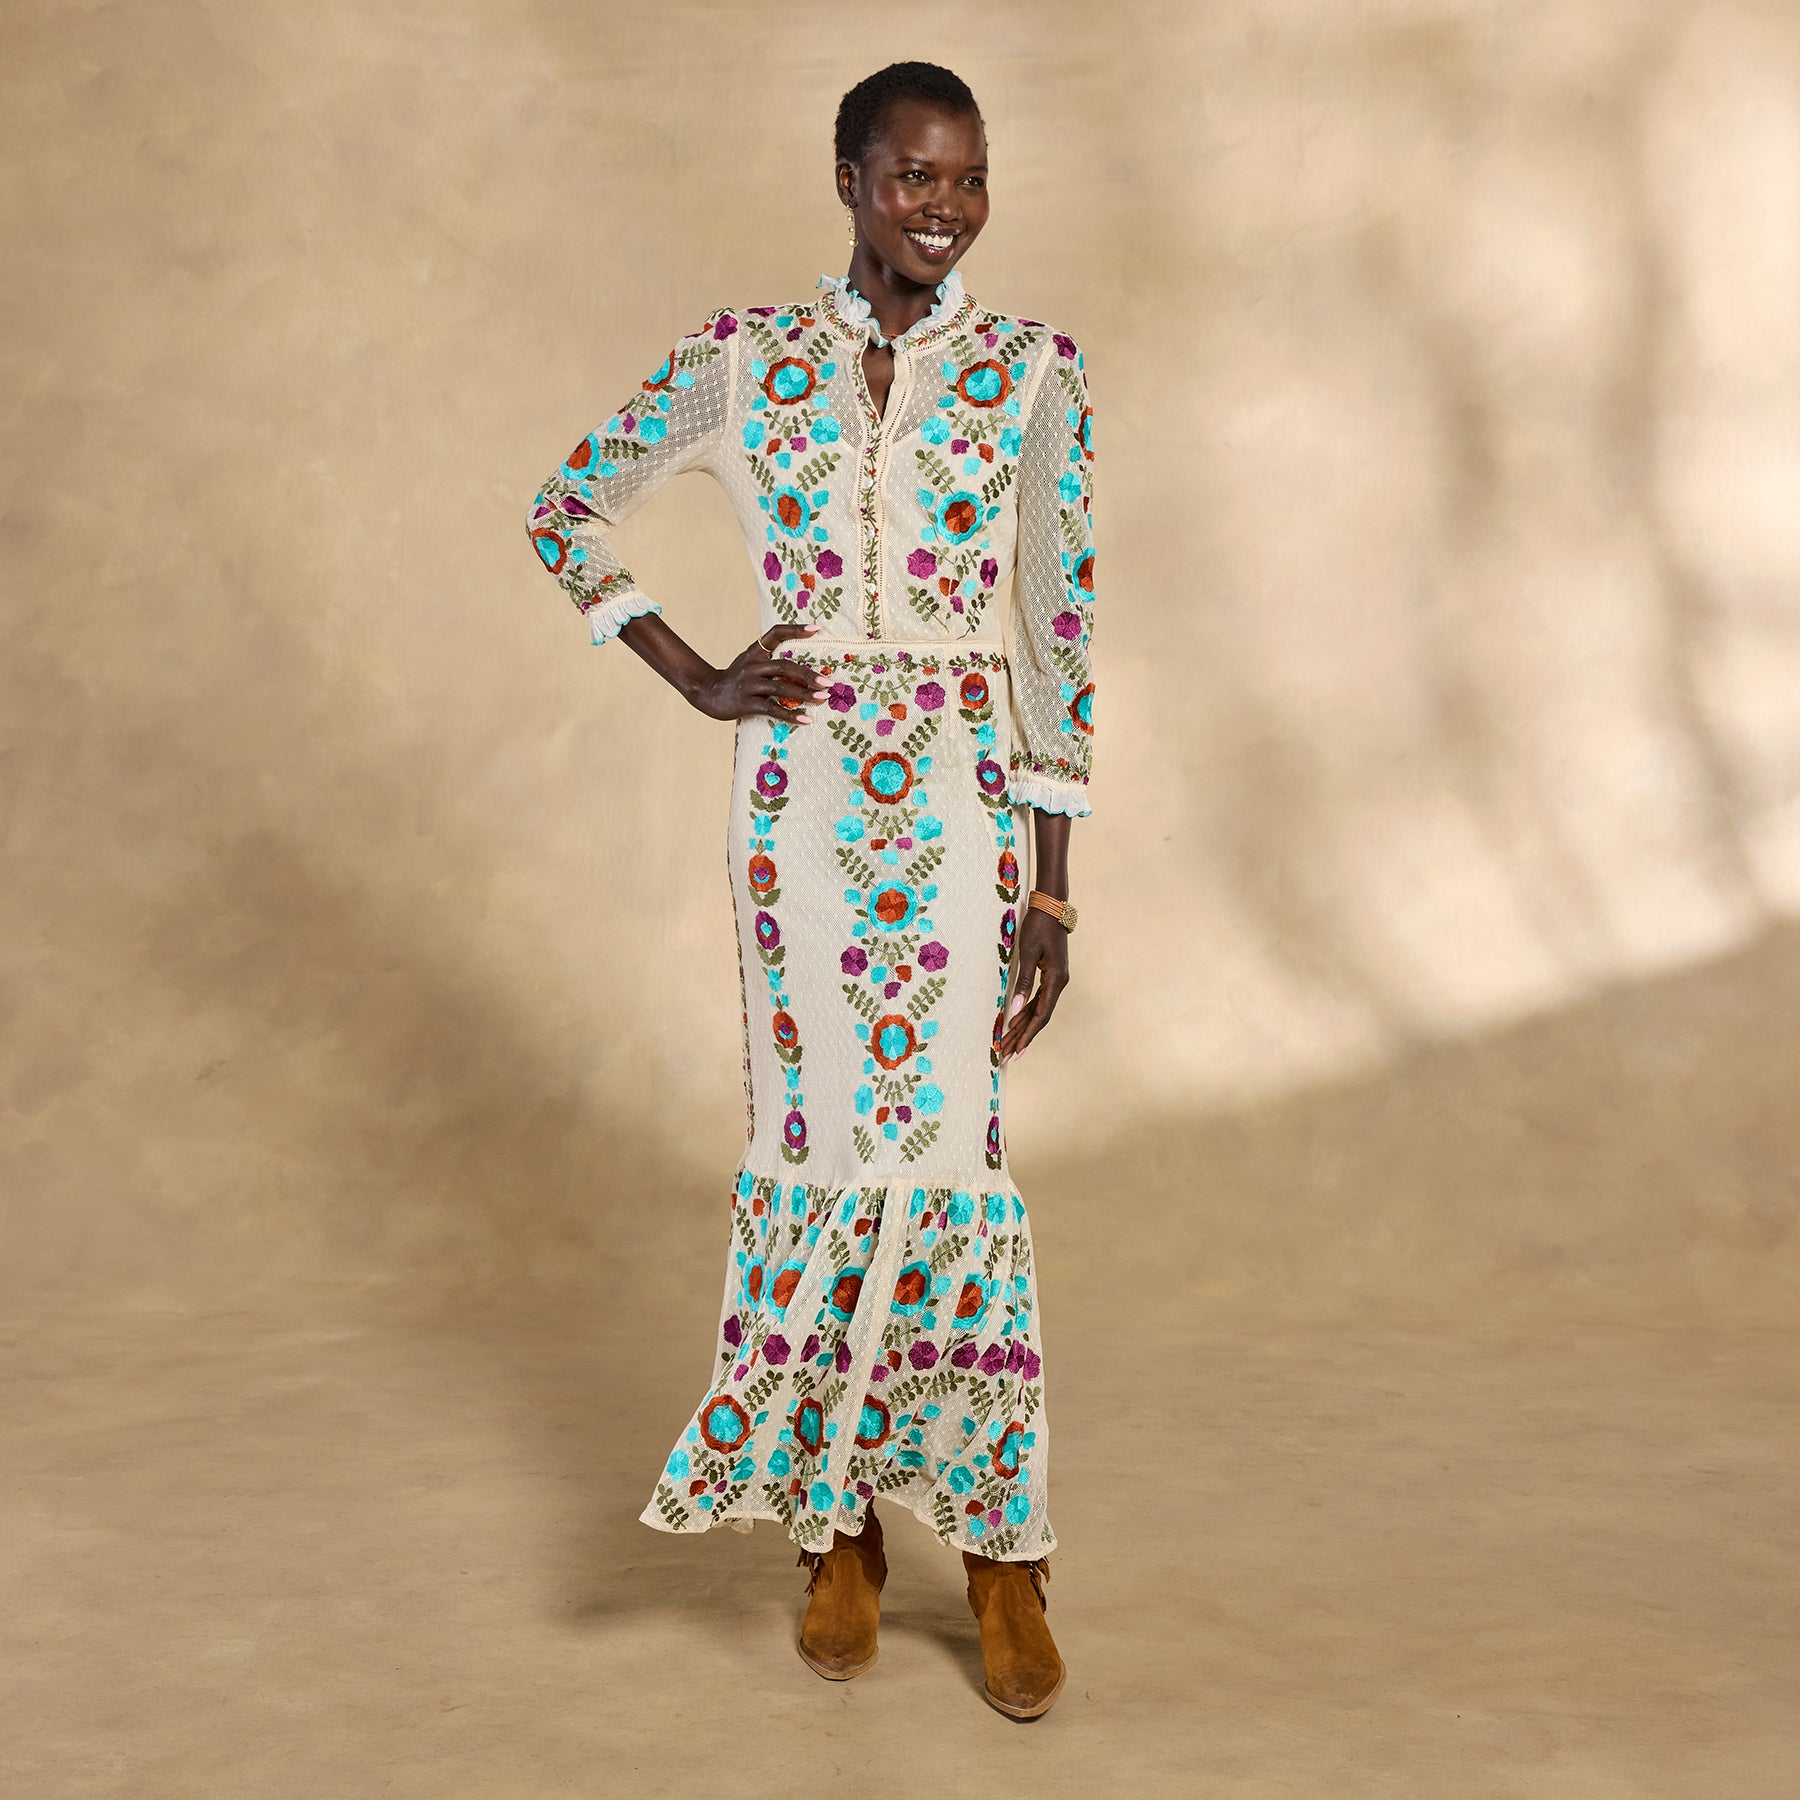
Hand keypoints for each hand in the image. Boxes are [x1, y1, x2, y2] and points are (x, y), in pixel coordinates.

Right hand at [686, 621, 831, 723]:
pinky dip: (791, 715)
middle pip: (784, 666)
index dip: (796, 629)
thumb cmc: (736, 678)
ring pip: (781, 688)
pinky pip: (772, 709)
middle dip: (808, 675)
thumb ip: (770, 658)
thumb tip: (802, 663)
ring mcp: (749, 684)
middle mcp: (752, 665)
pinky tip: (806, 720)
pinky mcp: (746, 703)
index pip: (776, 633)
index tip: (817, 628)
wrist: (708, 692)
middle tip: (828, 682)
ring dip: (804, 694)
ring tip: (822, 699)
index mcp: (755, 652)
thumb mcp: (750, 661)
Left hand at [998, 906, 1069, 1059]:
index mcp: (1056, 980)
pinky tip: (1017, 1022)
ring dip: (1024, 1027)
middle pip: (1040, 1017)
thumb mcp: (1028, 952)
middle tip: (1008, 1054)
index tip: (1016, 1049)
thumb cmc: (1038, 927)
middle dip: (1023, 1036)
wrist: (1052, 907)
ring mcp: (1056, 980)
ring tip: (1009, 1043)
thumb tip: (1014, 1009)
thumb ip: (1023, 982)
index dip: (1028, 1034)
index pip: (1041, 1015)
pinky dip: (1027, 1012)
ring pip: (1039, 1009)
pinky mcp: (1051, 975)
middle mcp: (1059, 983)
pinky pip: (1039, 999)